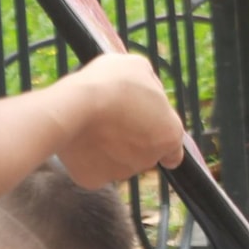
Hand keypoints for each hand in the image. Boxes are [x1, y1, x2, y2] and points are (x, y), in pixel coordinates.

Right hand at [54, 53, 186, 187]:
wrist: (74, 106)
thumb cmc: (112, 83)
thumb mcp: (140, 68)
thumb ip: (150, 85)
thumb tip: (149, 90)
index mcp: (170, 134)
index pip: (174, 150)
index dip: (160, 137)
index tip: (149, 130)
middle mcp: (150, 159)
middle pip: (145, 153)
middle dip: (134, 139)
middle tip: (115, 118)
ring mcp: (122, 172)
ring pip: (119, 162)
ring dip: (112, 148)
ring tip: (95, 124)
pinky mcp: (94, 180)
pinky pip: (94, 169)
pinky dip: (89, 158)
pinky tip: (82, 139)